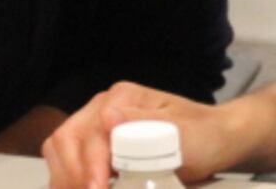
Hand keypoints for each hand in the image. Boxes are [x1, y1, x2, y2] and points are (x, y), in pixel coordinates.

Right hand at [42, 81, 239, 188]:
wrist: (215, 141)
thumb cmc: (203, 135)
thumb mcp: (182, 130)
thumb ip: (145, 123)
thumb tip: (108, 117)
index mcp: (122, 97)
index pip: (91, 131)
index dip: (90, 164)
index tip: (98, 188)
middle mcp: (104, 107)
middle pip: (66, 138)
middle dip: (72, 174)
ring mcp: (98, 126)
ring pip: (60, 150)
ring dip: (65, 178)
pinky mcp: (98, 147)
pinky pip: (68, 162)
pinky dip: (68, 179)